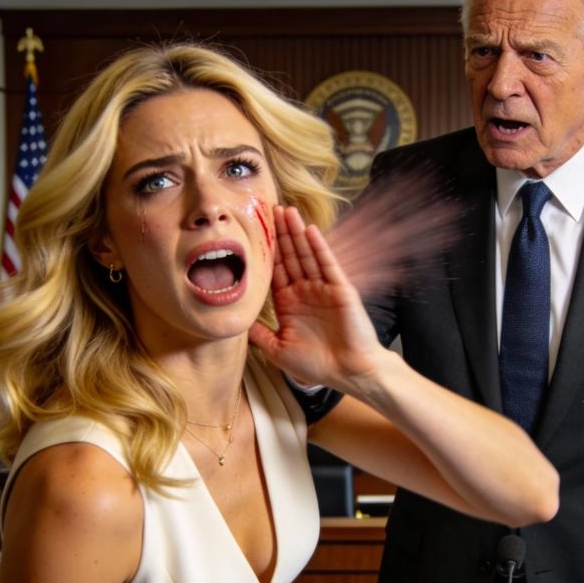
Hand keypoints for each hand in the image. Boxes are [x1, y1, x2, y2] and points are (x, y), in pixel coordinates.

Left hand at [249, 206, 382, 391]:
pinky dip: (319, 247)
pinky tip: (309, 231)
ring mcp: (323, 288)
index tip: (255, 232)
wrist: (349, 373)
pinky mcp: (340, 289)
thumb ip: (258, 334)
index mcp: (289, 304)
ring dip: (297, 234)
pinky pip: (327, 264)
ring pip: (307, 255)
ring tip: (287, 212)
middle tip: (270, 209)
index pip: (275, 271)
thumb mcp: (278, 350)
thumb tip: (235, 321)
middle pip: (290, 257)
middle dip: (281, 234)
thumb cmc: (316, 365)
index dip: (266, 252)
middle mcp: (306, 292)